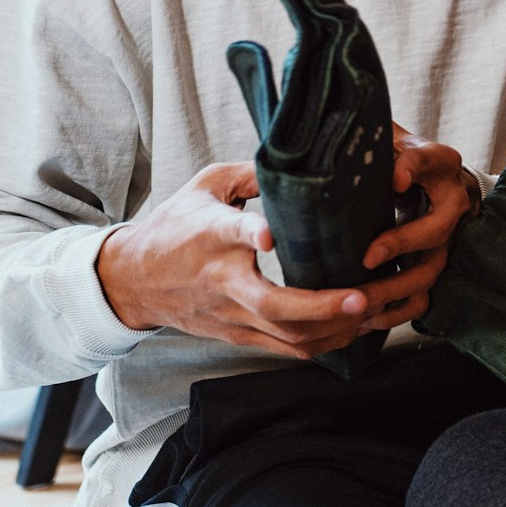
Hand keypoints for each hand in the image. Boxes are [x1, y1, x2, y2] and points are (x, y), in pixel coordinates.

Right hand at [97, 162, 367, 356]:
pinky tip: (355, 328)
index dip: (250, 232)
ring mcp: (230, 314)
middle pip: (270, 303)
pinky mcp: (237, 335)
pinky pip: (285, 349)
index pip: (229, 232)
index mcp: (211, 235)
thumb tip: (302, 157)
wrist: (131, 281)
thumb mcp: (206, 186)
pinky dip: (324, 343)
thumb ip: (252, 173)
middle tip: (361, 296)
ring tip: (374, 308)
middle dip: (320, 306)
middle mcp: (222, 280)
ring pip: (285, 334)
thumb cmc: (174, 227)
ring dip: (334, 328)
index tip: (270, 234)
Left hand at [350, 126, 479, 334]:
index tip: (392, 180)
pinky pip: (422, 298)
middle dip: (403, 244)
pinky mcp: (430, 266)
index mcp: (438, 163)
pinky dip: (395, 312)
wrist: (427, 180)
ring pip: (429, 272)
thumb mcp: (384, 141)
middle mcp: (450, 202)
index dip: (412, 170)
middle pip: (437, 229)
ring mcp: (443, 240)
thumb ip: (362, 142)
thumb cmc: (393, 158)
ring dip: (394, 289)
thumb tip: (315, 144)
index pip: (427, 162)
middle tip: (368, 256)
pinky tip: (364, 319)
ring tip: (360, 301)